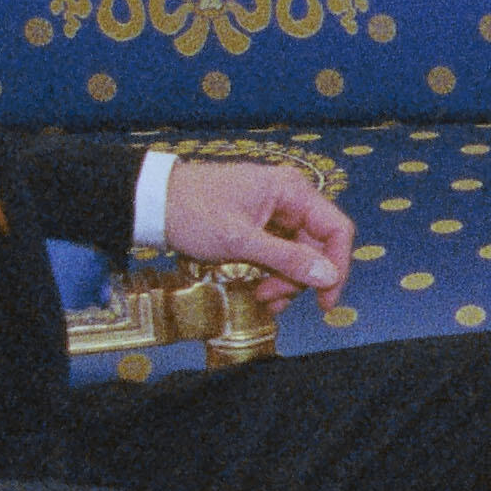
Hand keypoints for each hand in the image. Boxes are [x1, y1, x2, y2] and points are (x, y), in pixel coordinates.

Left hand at [161, 158, 355, 291]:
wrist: (153, 202)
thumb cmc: (192, 211)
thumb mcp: (240, 241)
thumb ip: (287, 259)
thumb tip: (328, 276)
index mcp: (291, 191)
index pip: (336, 229)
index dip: (337, 266)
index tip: (325, 299)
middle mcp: (289, 199)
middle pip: (316, 247)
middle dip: (299, 279)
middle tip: (273, 298)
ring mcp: (274, 213)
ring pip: (297, 255)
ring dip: (284, 281)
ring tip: (260, 296)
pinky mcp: (259, 226)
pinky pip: (278, 254)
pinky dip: (272, 274)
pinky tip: (257, 288)